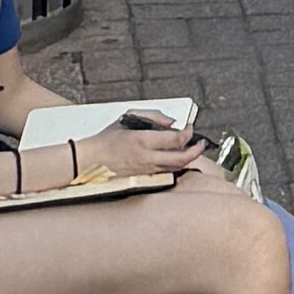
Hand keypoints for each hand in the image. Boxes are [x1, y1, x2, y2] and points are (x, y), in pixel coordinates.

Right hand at [77, 123, 206, 188]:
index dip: (188, 133)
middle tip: (202, 143)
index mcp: (143, 140)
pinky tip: (178, 158)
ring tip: (194, 150)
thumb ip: (153, 116)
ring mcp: (147, 170)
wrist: (92, 160)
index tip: (190, 127)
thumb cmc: (108, 138)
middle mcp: (147, 157)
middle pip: (181, 158)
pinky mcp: (145, 177)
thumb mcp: (128, 117)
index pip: (175, 140)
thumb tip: (172, 123)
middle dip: (196, 150)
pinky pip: (166, 172)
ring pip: (176, 167)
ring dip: (189, 159)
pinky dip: (176, 165)